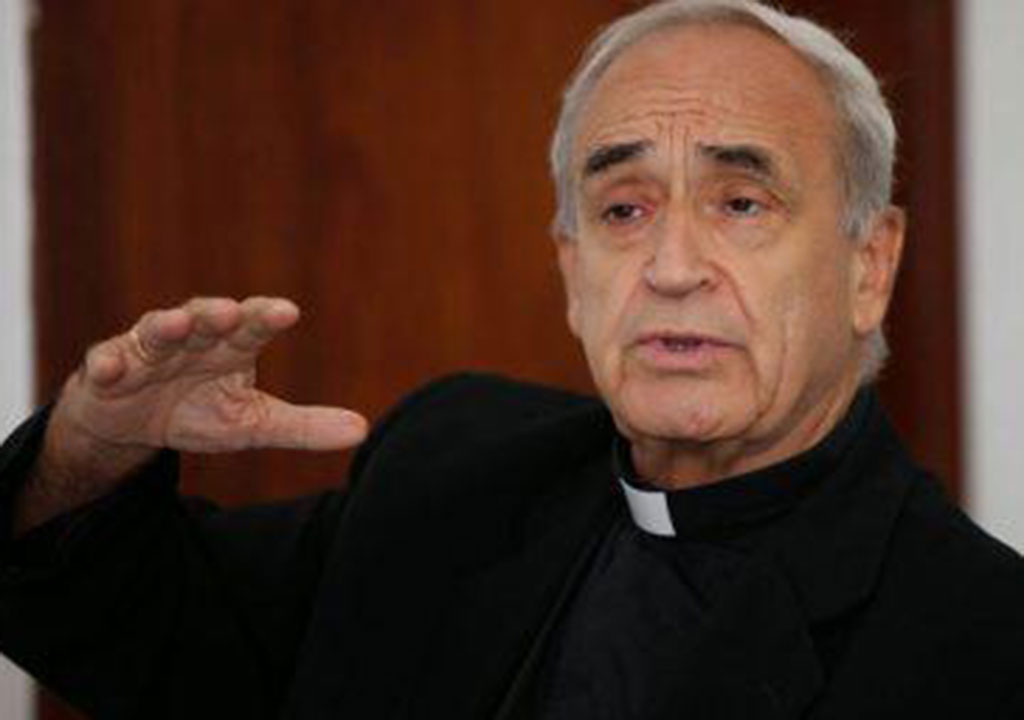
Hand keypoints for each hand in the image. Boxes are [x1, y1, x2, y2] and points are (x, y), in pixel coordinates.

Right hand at [17, 297, 367, 532]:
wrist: (134, 423)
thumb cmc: (200, 410)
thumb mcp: (253, 424)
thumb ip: (304, 426)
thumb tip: (362, 431)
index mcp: (231, 347)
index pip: (253, 326)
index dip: (266, 317)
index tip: (288, 312)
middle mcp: (192, 339)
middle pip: (204, 318)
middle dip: (215, 314)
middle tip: (228, 312)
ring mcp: (148, 351)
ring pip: (156, 331)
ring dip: (164, 327)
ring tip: (174, 324)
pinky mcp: (108, 368)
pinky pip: (104, 362)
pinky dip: (105, 364)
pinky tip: (107, 369)